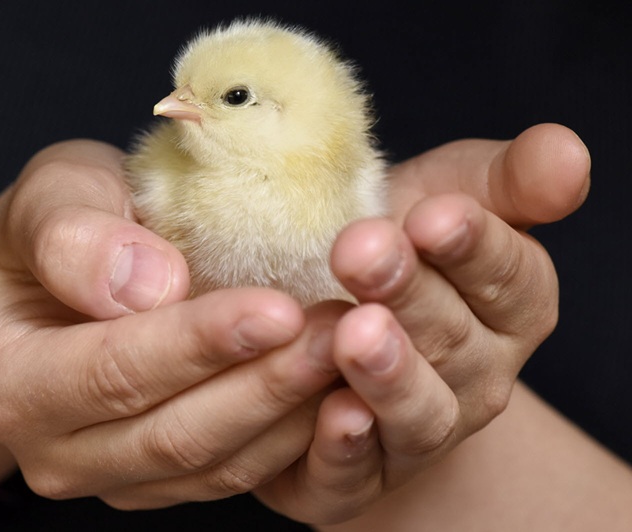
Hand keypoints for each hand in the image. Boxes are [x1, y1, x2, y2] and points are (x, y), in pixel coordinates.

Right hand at [0, 140, 351, 506]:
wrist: (77, 268)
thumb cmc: (68, 222)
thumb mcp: (54, 197)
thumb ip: (77, 237)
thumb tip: (146, 287)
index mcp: (10, 380)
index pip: (115, 371)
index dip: (200, 344)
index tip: (280, 309)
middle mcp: (52, 449)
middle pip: (173, 434)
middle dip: (266, 385)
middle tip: (342, 331)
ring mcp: (110, 476)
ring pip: (214, 466)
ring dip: (291, 413)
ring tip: (353, 352)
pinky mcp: (159, 482)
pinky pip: (233, 476)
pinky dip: (291, 438)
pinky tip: (335, 388)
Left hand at [253, 123, 589, 523]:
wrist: (332, 311)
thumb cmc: (398, 243)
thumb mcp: (449, 194)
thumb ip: (507, 180)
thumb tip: (568, 151)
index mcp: (511, 306)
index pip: (510, 277)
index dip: (474, 246)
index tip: (433, 216)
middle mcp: (478, 376)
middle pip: (453, 339)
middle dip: (409, 293)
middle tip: (363, 251)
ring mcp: (422, 431)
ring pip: (419, 412)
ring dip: (388, 375)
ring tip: (353, 333)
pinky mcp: (360, 472)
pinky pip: (356, 470)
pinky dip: (346, 447)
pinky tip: (332, 414)